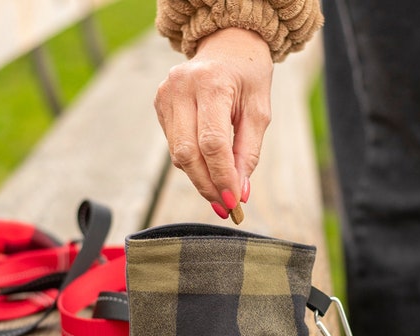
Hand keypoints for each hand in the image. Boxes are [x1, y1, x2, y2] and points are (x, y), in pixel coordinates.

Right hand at [154, 28, 272, 218]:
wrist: (227, 43)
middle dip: (207, 186)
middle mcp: (181, 87)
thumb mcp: (259, 111)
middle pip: (188, 154)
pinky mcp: (160, 104)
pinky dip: (193, 163)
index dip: (222, 177)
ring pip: (178, 154)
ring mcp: (166, 95)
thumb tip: (239, 192)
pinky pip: (175, 146)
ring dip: (200, 179)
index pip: (212, 143)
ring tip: (220, 192)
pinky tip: (208, 165)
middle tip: (225, 207)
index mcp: (211, 83)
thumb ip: (248, 152)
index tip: (234, 202)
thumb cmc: (248, 76)